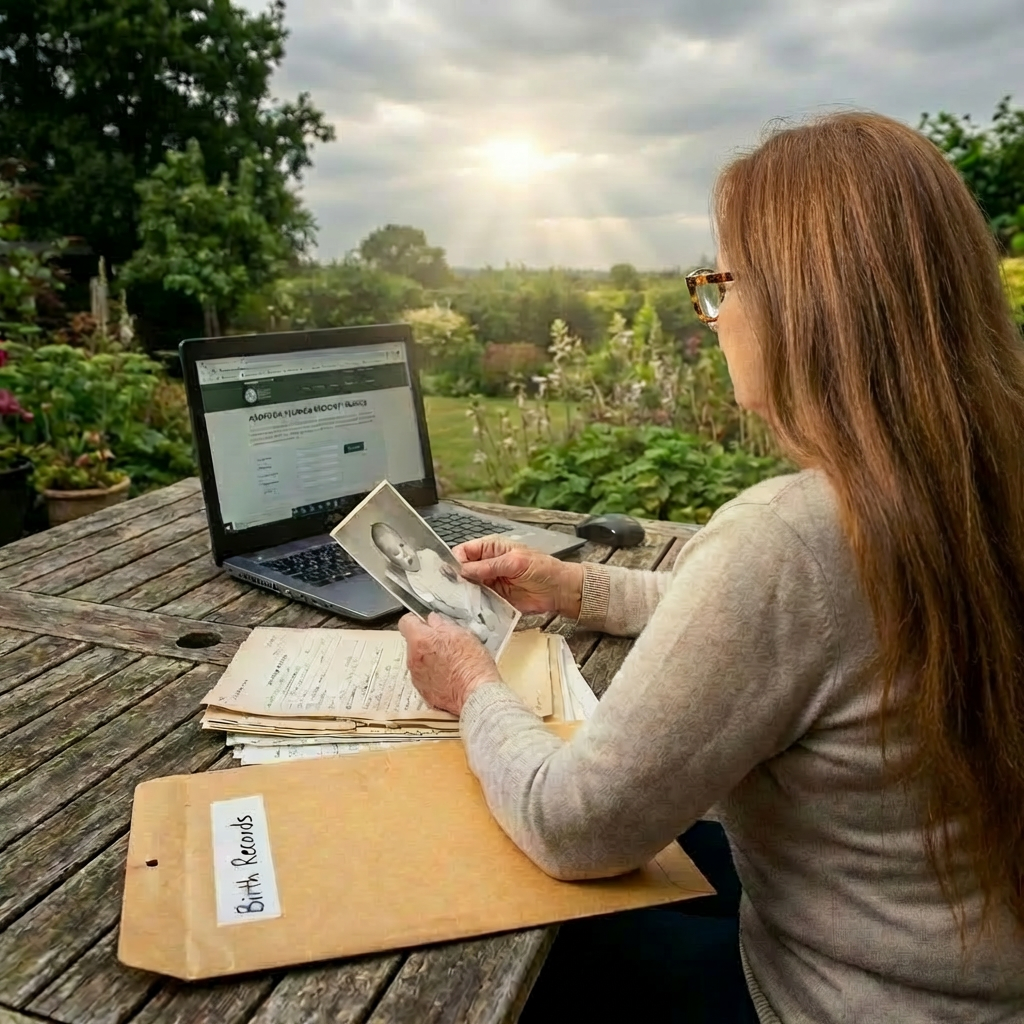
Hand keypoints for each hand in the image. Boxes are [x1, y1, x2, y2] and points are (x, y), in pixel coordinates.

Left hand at [399, 612, 499, 715]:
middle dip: (426, 642)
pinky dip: (433, 675)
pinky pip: (423, 677)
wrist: (477, 695)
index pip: (406, 622)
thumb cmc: (472, 665)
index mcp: (421, 640)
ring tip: (450, 663)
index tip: (427, 624)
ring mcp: (416, 677)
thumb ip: (442, 624)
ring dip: (429, 659)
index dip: (417, 621)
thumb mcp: (462, 634)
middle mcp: (413, 659)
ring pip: (418, 660)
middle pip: (413, 643)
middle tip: (446, 645)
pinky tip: (449, 676)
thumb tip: (433, 620)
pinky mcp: (422, 691)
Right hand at [453, 535, 582, 617]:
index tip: (451, 573)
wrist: (558, 590)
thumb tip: (464, 570)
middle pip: (463, 570)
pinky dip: (473, 604)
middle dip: (456, 579)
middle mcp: (486, 564)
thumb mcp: (515, 562)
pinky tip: (469, 608)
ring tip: (458, 600)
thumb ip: (489, 566)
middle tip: (451, 589)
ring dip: (464, 593)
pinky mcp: (494, 598)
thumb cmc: (542, 568)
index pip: (464, 551)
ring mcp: (489, 582)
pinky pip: (478, 601)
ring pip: (468, 587)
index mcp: (490, 548)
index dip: (455, 561)